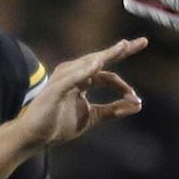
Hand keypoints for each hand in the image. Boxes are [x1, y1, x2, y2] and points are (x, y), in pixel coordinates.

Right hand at [15, 37, 146, 149]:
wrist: (35, 136)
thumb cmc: (58, 124)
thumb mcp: (92, 117)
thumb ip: (113, 110)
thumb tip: (138, 104)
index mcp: (83, 81)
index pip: (107, 74)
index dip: (124, 86)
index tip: (137, 99)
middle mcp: (74, 74)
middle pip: (101, 59)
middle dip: (121, 50)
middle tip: (143, 42)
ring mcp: (64, 78)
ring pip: (89, 63)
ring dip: (107, 55)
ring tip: (124, 46)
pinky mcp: (55, 87)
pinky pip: (72, 76)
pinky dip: (85, 69)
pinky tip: (98, 63)